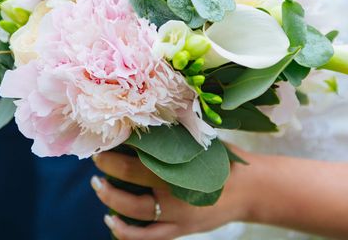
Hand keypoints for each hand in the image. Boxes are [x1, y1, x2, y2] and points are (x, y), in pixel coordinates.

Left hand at [92, 149, 256, 239]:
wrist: (251, 190)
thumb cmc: (223, 159)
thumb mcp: (201, 142)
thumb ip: (174, 137)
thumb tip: (142, 120)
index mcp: (181, 171)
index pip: (138, 163)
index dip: (115, 156)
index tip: (101, 145)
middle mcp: (176, 197)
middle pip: (132, 189)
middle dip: (109, 175)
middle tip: (96, 161)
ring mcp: (178, 217)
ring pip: (136, 217)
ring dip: (111, 203)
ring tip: (98, 187)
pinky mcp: (181, 230)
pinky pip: (149, 238)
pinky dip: (127, 233)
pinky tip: (111, 222)